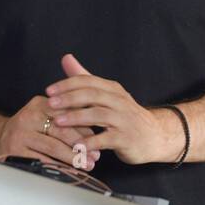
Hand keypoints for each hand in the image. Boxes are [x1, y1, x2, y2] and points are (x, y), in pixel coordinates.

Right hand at [0, 94, 99, 170]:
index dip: (85, 128)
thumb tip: (96, 132)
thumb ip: (67, 119)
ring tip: (87, 165)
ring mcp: (20, 134)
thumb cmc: (32, 129)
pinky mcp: (15, 150)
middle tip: (96, 157)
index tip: (99, 140)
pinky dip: (59, 167)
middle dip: (82, 145)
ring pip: (53, 147)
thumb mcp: (46, 117)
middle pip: (62, 131)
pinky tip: (70, 172)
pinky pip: (42, 160)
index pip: (68, 114)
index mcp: (40, 104)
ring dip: (73, 158)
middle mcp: (29, 116)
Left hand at [45, 53, 178, 164]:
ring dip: (76, 118)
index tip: (49, 91)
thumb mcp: (107, 95)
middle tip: (50, 104)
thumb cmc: (124, 115)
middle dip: (69, 99)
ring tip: (58, 122)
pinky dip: (91, 142)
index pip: (88, 81)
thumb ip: (85, 78)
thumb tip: (66, 58)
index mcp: (112, 89)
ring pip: (98, 115)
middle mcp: (119, 101)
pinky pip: (107, 139)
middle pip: (92, 95)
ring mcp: (124, 120)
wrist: (154, 136)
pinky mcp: (126, 138)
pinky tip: (77, 146)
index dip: (67, 85)